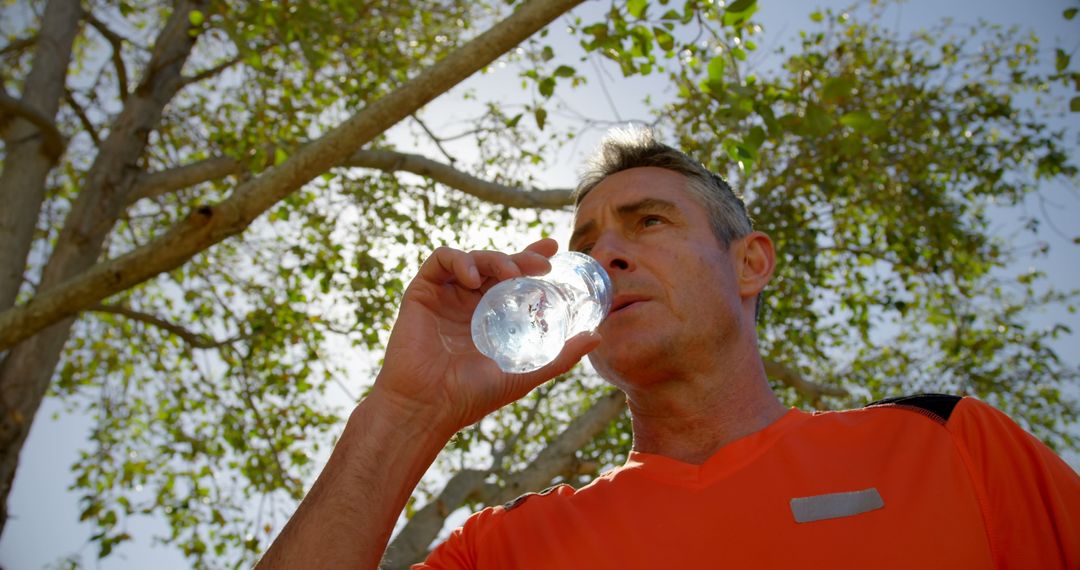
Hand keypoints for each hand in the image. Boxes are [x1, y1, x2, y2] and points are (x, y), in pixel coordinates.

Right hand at [371, 238, 600, 433]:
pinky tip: (474, 278)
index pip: (513, 279)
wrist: (429, 407)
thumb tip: (597, 336)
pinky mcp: (422, 292)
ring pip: (473, 258)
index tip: (554, 248)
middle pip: (497, 265)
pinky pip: (440, 260)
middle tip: (543, 262)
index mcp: (490, 317)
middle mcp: (468, 302)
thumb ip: (560, 356)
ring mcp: (445, 296)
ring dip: (495, 258)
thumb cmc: (473, 396)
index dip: (531, 258)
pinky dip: (460, 259)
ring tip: (511, 274)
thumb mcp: (525, 373)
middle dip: (521, 257)